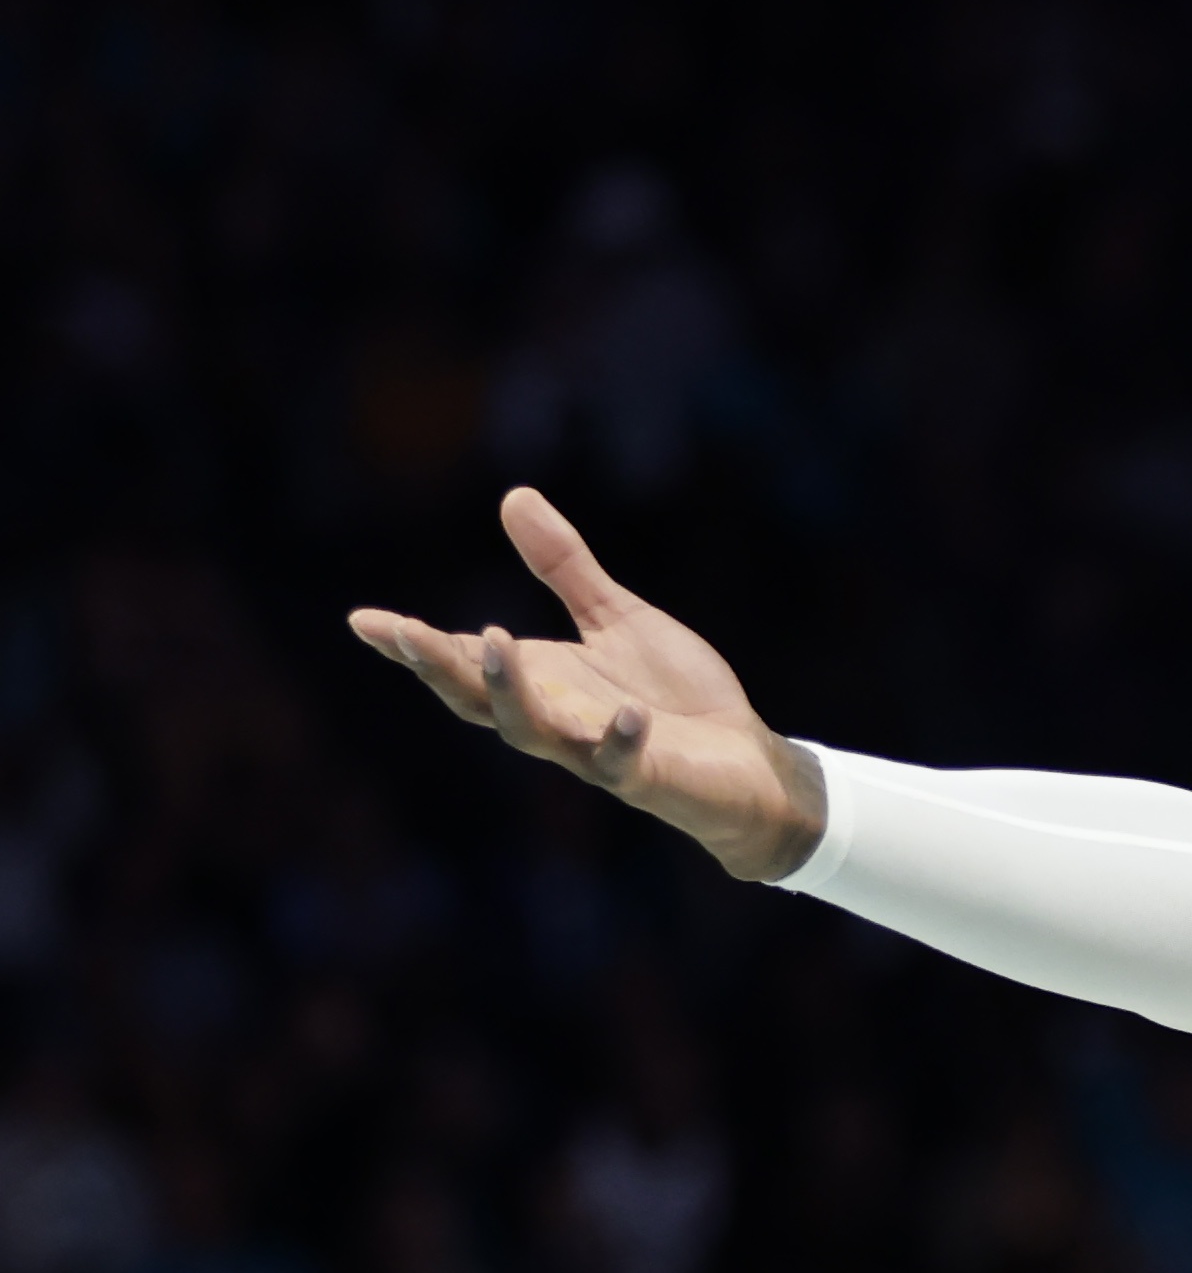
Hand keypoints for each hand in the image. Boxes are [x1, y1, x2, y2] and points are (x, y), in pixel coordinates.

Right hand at [348, 489, 822, 881]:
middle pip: (478, 698)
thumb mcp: (617, 617)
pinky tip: (626, 711)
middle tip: (404, 632)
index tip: (363, 621)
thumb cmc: (677, 696)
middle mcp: (555, 718)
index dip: (413, 645)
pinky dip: (620, 739)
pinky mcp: (646, 776)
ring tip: (494, 638)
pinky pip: (622, 764)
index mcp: (542, 680)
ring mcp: (594, 751)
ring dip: (509, 690)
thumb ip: (564, 567)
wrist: (748, 763)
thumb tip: (514, 496)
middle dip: (440, 666)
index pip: (462, 662)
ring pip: (532, 731)